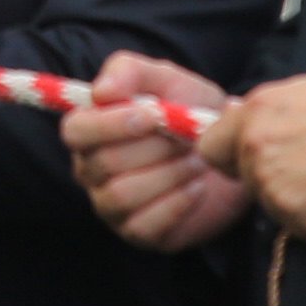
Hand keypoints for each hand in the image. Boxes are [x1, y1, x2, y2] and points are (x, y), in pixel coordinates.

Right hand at [63, 52, 246, 254]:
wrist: (229, 152)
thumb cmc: (187, 109)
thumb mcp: (164, 79)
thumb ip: (128, 72)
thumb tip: (100, 92)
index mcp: (89, 129)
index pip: (76, 131)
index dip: (109, 125)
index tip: (152, 115)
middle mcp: (90, 169)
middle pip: (104, 164)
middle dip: (154, 149)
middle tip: (187, 138)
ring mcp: (111, 205)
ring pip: (123, 195)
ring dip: (168, 175)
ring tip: (197, 160)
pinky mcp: (138, 233)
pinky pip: (145, 225)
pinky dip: (177, 204)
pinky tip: (197, 187)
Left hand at [219, 74, 305, 239]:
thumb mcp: (298, 92)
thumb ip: (263, 112)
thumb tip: (241, 123)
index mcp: (252, 114)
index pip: (211, 149)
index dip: (232, 157)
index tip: (249, 160)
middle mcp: (254, 149)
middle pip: (244, 181)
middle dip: (268, 178)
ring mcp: (274, 185)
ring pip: (270, 205)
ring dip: (294, 200)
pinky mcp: (299, 216)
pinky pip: (298, 227)